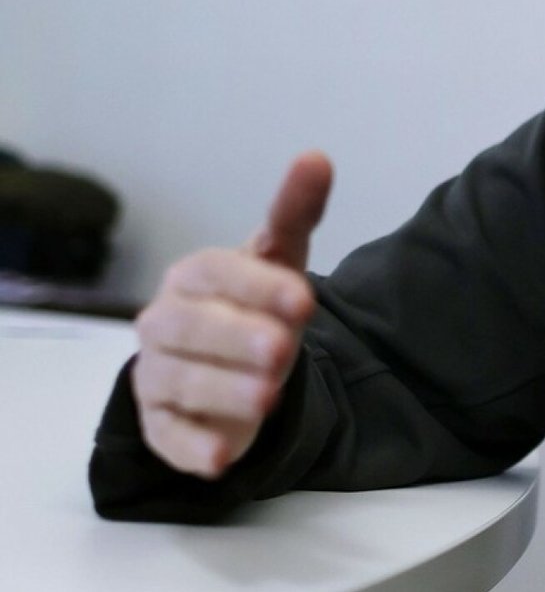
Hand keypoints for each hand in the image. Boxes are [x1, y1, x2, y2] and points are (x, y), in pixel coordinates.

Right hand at [130, 152, 332, 478]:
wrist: (235, 363)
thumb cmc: (255, 304)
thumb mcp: (280, 258)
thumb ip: (294, 213)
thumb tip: (316, 157)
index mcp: (194, 276)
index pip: (216, 274)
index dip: (257, 286)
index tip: (304, 300)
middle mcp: (166, 322)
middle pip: (191, 328)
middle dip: (237, 338)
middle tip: (283, 349)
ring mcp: (159, 374)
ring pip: (181, 381)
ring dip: (223, 390)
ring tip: (269, 397)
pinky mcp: (163, 424)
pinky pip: (168, 438)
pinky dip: (194, 447)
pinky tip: (224, 456)